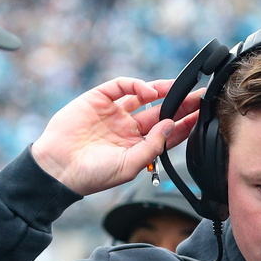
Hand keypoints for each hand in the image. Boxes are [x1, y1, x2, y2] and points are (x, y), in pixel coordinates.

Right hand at [30, 77, 200, 195]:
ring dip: (163, 91)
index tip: (202, 116)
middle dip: (181, 105)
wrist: (58, 168)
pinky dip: (136, 85)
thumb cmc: (92, 175)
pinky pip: (120, 86)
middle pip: (161, 112)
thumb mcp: (129, 166)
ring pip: (144, 96)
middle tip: (200, 96)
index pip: (167, 133)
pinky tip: (149, 90)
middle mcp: (127, 128)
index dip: (185, 124)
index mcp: (136, 147)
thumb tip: (171, 125)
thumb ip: (152, 146)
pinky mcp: (98, 99)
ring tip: (181, 89)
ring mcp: (113, 113)